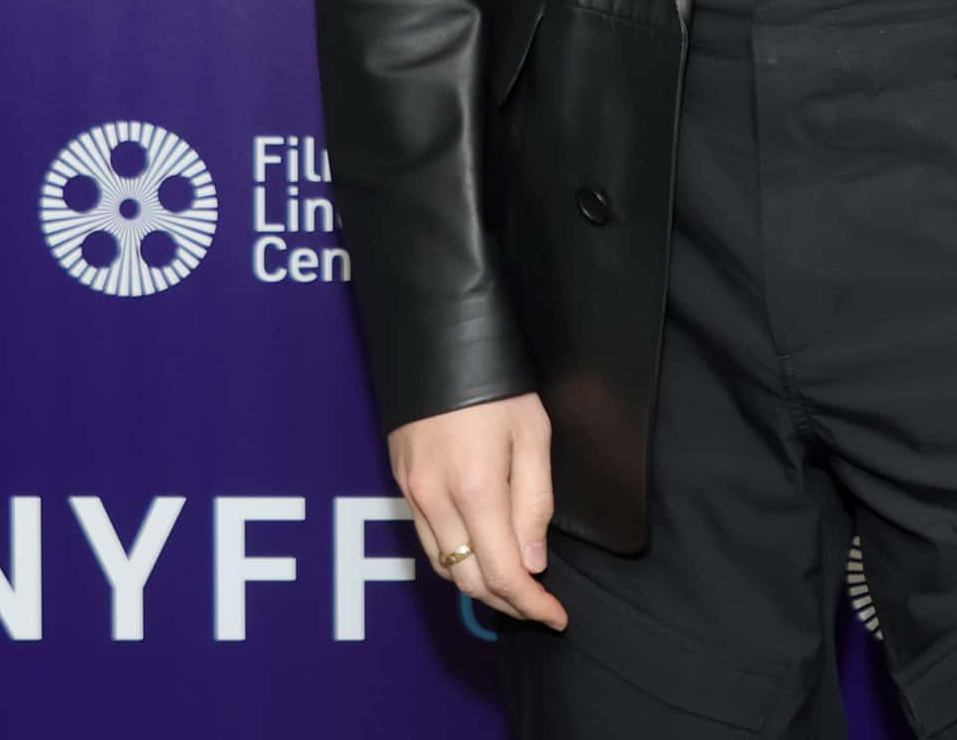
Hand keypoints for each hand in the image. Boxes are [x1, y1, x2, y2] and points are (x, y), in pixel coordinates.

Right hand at [387, 392, 567, 629]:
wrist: (441, 342)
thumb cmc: (498, 385)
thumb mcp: (534, 436)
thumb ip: (534, 503)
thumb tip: (532, 561)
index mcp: (476, 490)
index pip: (502, 574)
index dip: (531, 604)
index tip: (555, 615)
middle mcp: (436, 500)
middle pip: (468, 581)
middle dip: (507, 602)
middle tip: (539, 604)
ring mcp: (412, 494)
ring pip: (443, 566)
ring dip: (479, 584)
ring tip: (514, 583)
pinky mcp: (401, 483)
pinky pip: (427, 540)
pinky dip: (455, 557)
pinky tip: (479, 550)